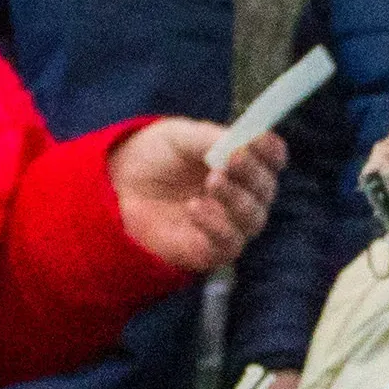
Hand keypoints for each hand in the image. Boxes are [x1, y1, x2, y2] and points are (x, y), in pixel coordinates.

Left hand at [112, 118, 281, 276]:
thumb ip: (209, 138)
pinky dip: (217, 226)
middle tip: (232, 158)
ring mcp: (227, 225)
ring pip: (253, 219)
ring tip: (211, 181)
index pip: (272, 161)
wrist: (115, 187)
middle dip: (252, 173)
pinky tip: (195, 207)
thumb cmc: (153, 158)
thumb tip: (239, 144)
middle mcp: (241, 196)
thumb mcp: (179, 136)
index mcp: (240, 164)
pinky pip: (229, 245)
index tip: (260, 139)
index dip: (271, 151)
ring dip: (237, 199)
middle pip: (266, 189)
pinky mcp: (209, 251)